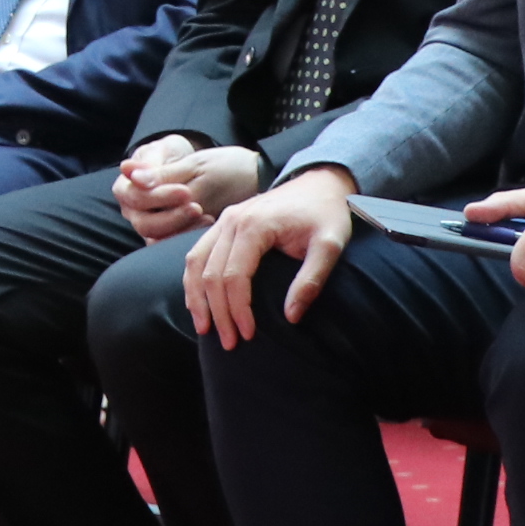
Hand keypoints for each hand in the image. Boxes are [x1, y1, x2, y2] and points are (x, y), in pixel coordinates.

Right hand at [114, 136, 268, 243]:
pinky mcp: (168, 237)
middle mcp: (134, 208)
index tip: (186, 191)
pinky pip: (170, 245)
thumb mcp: (187, 163)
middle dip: (171, 217)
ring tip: (204, 215)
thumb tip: (128, 171)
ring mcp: (150, 224)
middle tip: (196, 207)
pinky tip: (208, 223)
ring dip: (180, 228)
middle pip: (143, 222)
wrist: (234, 176)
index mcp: (130, 183)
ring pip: (155, 238)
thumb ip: (159, 172)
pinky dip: (188, 236)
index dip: (159, 196)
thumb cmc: (203, 163)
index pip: (135, 196)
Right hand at [183, 167, 355, 341]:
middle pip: (211, 274)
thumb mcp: (330, 245)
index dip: (238, 309)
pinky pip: (197, 254)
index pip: (235, 276)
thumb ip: (312, 280)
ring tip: (204, 329)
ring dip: (197, 299)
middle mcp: (232, 220)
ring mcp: (224, 220)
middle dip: (217, 313)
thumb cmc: (326, 214)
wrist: (320, 182)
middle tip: (229, 343)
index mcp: (255, 225)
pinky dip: (194, 281)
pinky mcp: (223, 224)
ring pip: (195, 263)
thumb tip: (291, 317)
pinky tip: (199, 303)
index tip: (249, 335)